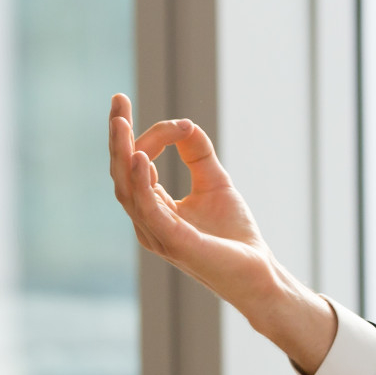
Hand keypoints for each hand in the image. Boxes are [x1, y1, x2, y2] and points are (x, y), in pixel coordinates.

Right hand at [108, 94, 335, 373]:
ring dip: (123, 153)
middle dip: (117, 137)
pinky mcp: (175, 243)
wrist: (257, 272)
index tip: (176, 120)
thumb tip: (184, 124)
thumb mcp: (214, 182)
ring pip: (127, 189)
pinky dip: (142, 182)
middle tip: (117, 102)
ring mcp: (156, 234)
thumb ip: (198, 154)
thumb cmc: (233, 234)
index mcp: (152, 209)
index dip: (144, 136)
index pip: (134, 166)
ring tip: (121, 123)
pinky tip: (142, 158)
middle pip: (121, 174)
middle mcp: (146, 221)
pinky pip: (149, 209)